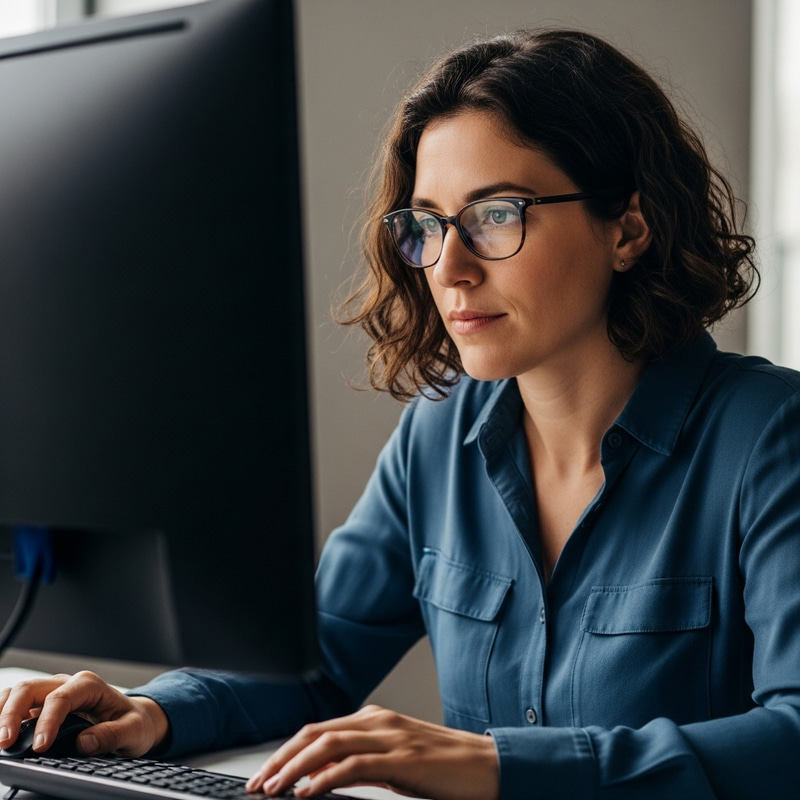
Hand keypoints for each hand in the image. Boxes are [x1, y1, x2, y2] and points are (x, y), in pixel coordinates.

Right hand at [0, 670, 168, 757]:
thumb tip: (85, 742)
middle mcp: (68, 684)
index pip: (60, 698)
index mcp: (90, 685)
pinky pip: (16, 704)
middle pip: (30, 689)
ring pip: (18, 692)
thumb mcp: (134, 731)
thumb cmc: (133, 722)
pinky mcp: (42, 707)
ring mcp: (52, 694)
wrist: (134, 720)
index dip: (46, 722)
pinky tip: (0, 731)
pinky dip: (3, 714)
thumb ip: (112, 735)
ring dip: (2, 712)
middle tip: (4, 742)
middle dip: (12, 713)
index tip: (39, 747)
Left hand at [246, 705, 498, 799]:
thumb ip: (359, 764)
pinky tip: (307, 792)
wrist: (487, 767)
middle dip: (280, 759)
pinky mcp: (402, 758)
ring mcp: (390, 736)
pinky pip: (354, 765)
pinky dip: (324, 777)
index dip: (286, 751)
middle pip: (315, 733)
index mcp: (374, 719)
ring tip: (273, 790)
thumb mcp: (394, 763)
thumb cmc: (444, 767)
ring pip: (328, 744)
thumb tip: (318, 779)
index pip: (317, 730)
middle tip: (257, 784)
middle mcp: (377, 721)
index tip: (264, 775)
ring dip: (294, 768)